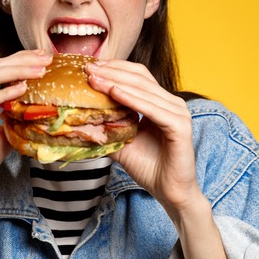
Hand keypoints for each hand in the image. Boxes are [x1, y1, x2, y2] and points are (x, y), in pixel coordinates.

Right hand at [0, 50, 52, 201]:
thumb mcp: (5, 135)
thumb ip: (16, 120)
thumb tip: (41, 115)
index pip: (0, 69)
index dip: (21, 60)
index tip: (44, 57)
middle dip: (23, 61)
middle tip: (46, 58)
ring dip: (17, 71)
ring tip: (39, 70)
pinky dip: (3, 93)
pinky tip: (22, 89)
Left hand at [85, 60, 202, 212]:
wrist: (169, 192)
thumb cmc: (149, 167)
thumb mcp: (121, 142)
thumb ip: (106, 127)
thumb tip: (78, 121)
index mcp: (161, 102)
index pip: (138, 75)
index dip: (114, 68)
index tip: (90, 66)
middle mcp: (172, 103)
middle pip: (140, 78)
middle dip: (111, 71)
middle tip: (87, 67)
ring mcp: (178, 113)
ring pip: (144, 90)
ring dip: (116, 82)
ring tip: (94, 78)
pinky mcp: (179, 126)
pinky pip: (152, 109)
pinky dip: (132, 99)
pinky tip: (113, 92)